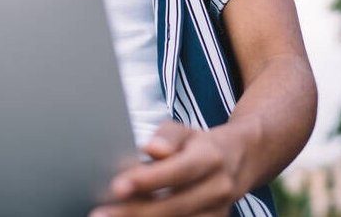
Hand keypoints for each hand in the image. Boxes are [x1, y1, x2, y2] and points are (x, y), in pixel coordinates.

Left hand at [89, 121, 244, 216]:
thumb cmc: (201, 145)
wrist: (239, 160)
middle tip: (101, 214)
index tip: (118, 186)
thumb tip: (152, 149)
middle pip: (174, 205)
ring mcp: (217, 211)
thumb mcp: (185, 131)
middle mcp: (217, 187)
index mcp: (209, 158)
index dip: (148, 180)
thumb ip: (167, 137)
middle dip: (135, 212)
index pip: (177, 171)